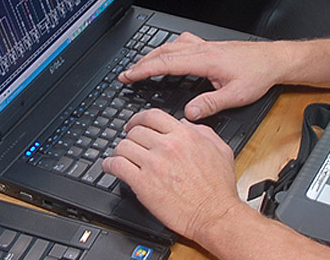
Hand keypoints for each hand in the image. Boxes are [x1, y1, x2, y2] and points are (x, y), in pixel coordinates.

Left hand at [102, 108, 243, 241]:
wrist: (215, 214)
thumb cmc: (219, 187)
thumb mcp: (220, 149)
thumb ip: (202, 131)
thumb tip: (185, 123)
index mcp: (184, 135)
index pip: (152, 116)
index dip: (139, 118)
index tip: (135, 124)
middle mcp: (167, 146)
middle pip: (136, 131)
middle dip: (130, 136)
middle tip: (128, 143)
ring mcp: (153, 164)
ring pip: (123, 146)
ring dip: (119, 150)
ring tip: (118, 156)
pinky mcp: (143, 184)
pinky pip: (117, 166)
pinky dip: (109, 165)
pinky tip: (109, 167)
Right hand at [119, 32, 287, 118]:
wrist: (274, 60)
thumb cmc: (258, 75)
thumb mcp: (236, 95)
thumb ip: (210, 104)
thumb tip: (188, 113)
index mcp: (205, 61)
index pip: (167, 64)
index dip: (144, 70)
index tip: (129, 76)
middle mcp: (203, 49)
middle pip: (164, 52)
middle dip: (142, 62)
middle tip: (127, 73)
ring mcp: (206, 45)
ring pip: (172, 45)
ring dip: (154, 54)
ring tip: (141, 64)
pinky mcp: (211, 46)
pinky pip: (183, 42)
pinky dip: (170, 48)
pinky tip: (169, 53)